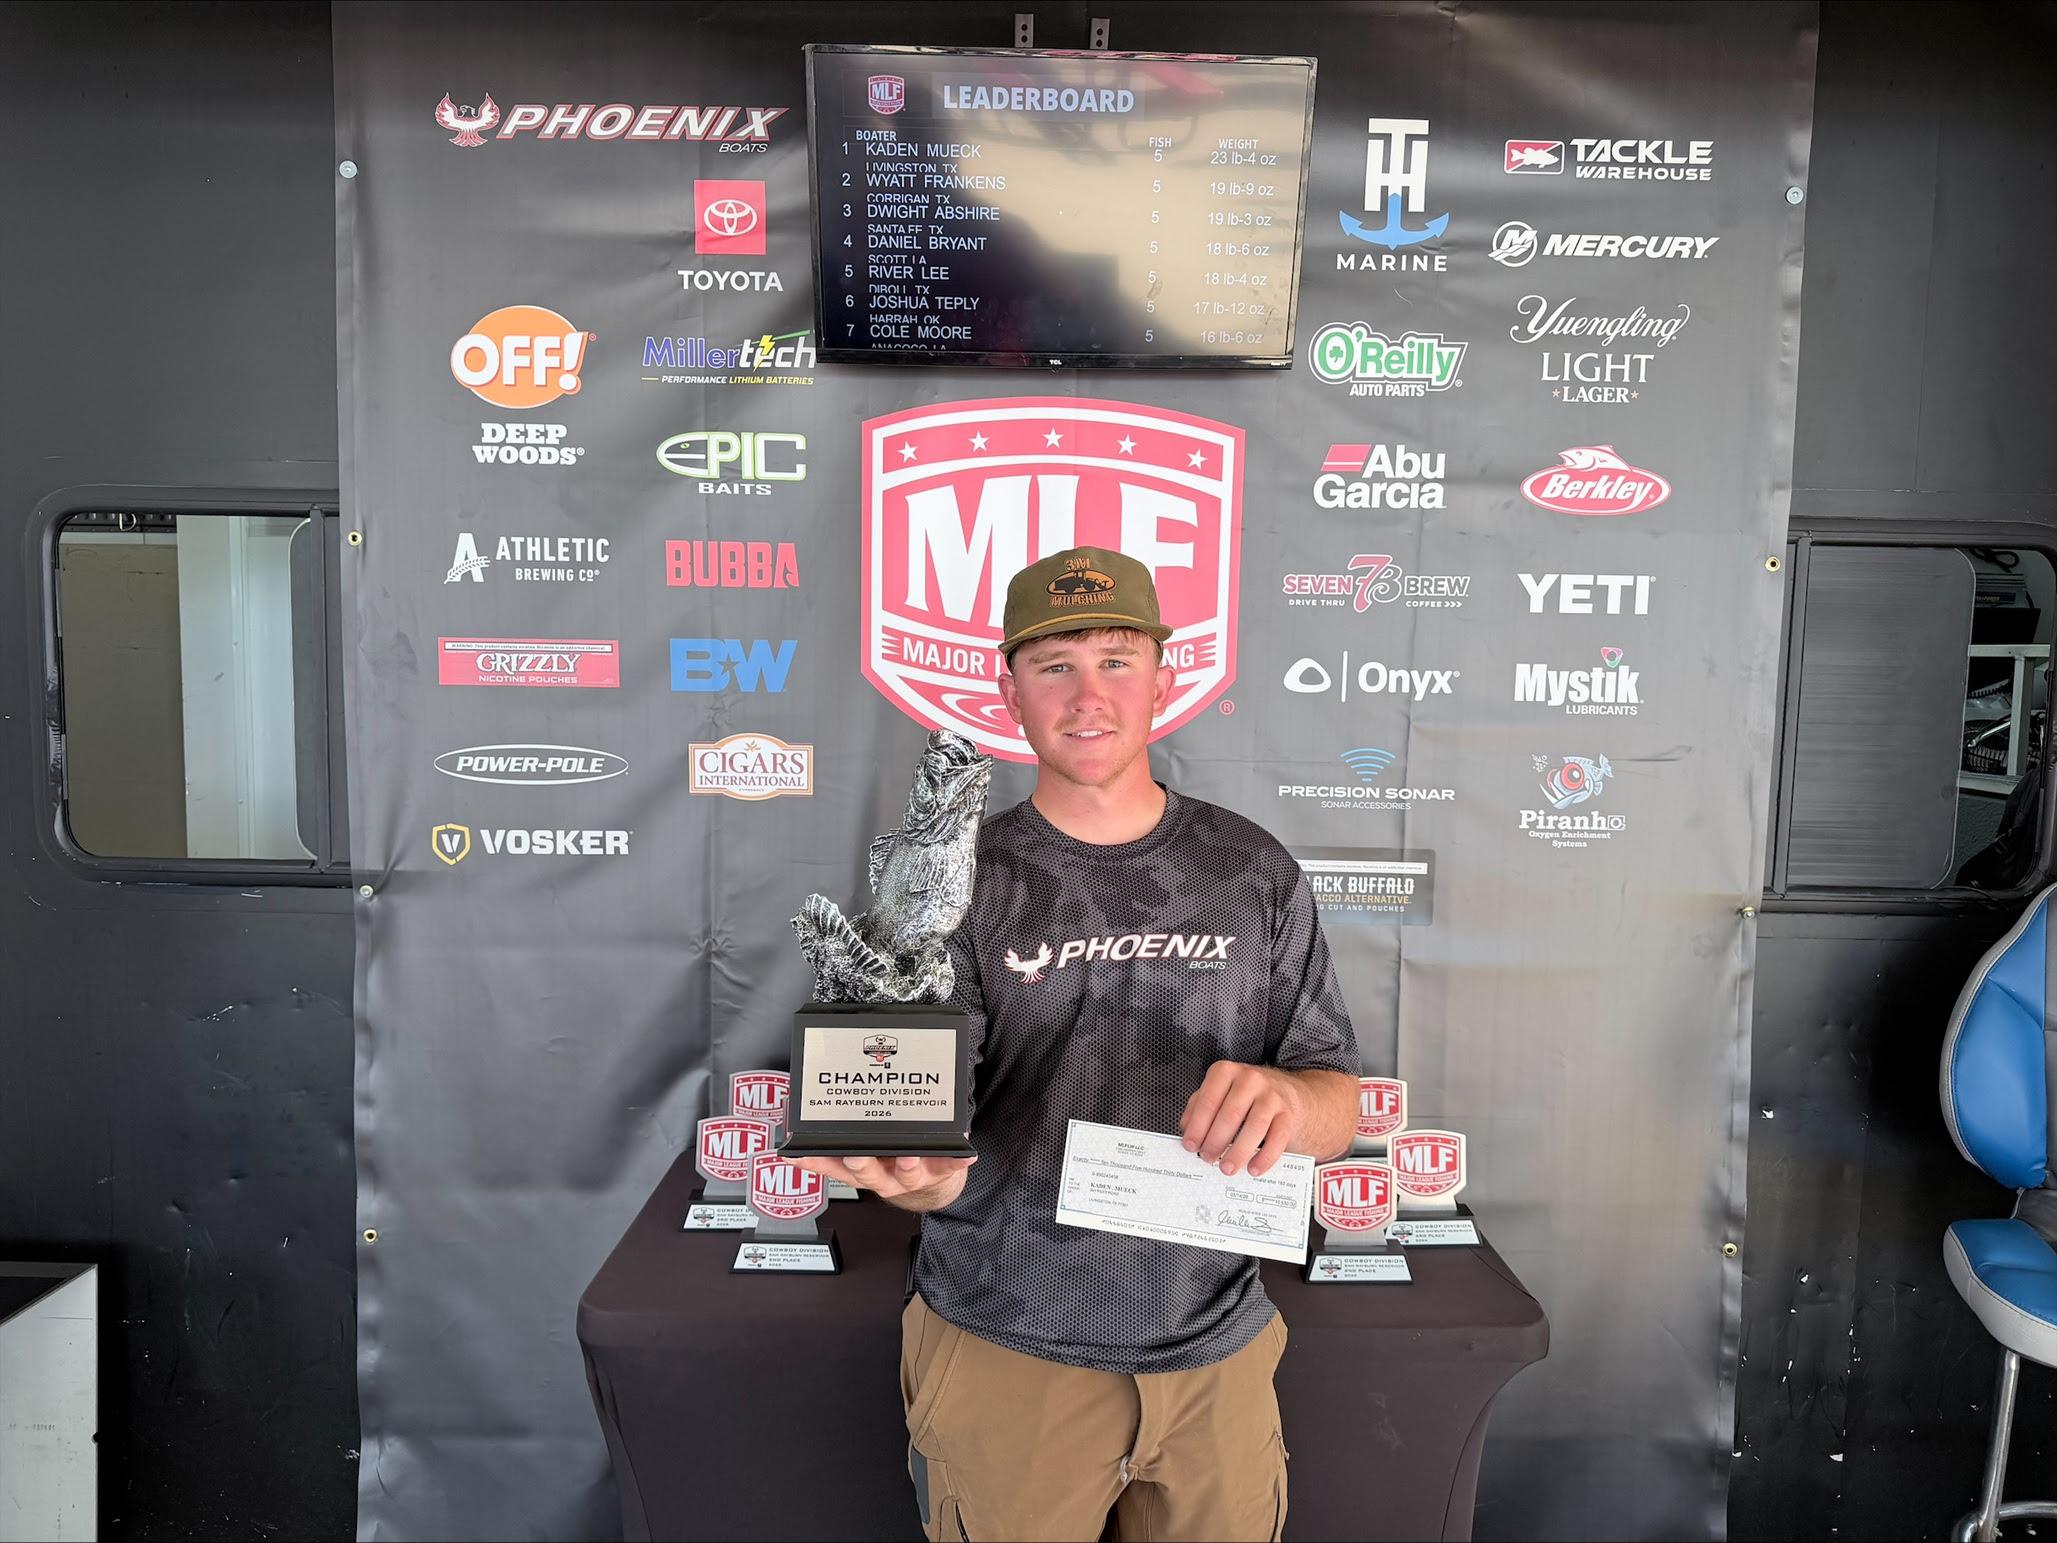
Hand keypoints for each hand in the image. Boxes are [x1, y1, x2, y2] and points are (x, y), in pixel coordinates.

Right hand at [785, 1152, 974, 1203]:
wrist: (930, 1185)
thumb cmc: (894, 1159)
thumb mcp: (866, 1152)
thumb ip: (845, 1136)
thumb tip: (813, 1112)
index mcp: (863, 1169)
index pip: (833, 1167)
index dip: (815, 1163)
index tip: (799, 1155)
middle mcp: (884, 1176)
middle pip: (868, 1174)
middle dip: (861, 1165)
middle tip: (856, 1156)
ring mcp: (911, 1177)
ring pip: (905, 1174)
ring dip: (906, 1166)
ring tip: (908, 1157)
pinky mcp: (939, 1171)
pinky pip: (949, 1166)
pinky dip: (957, 1160)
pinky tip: (966, 1153)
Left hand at [1179, 1062, 1305, 1177]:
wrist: (1289, 1094)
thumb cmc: (1247, 1096)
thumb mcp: (1220, 1093)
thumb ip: (1199, 1107)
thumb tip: (1187, 1130)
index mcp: (1226, 1072)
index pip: (1208, 1100)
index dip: (1197, 1126)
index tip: (1190, 1146)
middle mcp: (1250, 1079)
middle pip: (1230, 1114)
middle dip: (1215, 1141)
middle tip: (1207, 1158)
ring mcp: (1272, 1095)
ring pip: (1255, 1126)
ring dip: (1238, 1151)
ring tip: (1227, 1167)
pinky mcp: (1289, 1114)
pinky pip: (1278, 1138)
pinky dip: (1265, 1157)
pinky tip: (1253, 1168)